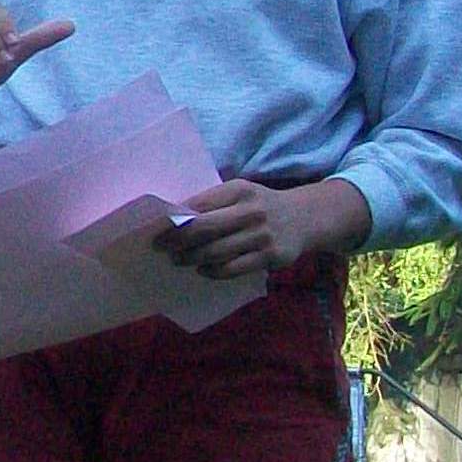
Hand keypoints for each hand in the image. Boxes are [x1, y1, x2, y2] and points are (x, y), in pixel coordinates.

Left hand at [156, 178, 370, 278]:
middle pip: (202, 229)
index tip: (154, 229)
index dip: (173, 220)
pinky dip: (212, 271)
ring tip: (178, 260)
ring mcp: (262, 235)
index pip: (198, 204)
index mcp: (239, 190)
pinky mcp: (271, 257)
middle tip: (161, 248)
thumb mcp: (240, 194)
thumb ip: (213, 203)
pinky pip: (232, 269)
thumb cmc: (261, 206)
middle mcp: (251, 211)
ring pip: (215, 252)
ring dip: (190, 258)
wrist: (307, 217)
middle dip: (176, 241)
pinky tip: (203, 269)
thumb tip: (171, 219)